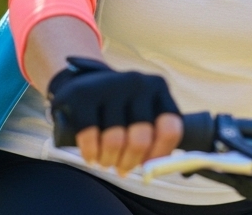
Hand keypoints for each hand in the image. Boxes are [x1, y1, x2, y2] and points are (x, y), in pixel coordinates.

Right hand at [47, 58, 182, 175]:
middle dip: (129, 162)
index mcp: (158, 88)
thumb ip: (156, 136)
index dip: (159, 154)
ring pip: (114, 142)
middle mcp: (137, 82)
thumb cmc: (120, 108)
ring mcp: (109, 85)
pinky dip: (90, 153)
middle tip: (122, 168)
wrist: (83, 83)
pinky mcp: (82, 94)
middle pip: (140, 140)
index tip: (147, 165)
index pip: (169, 130)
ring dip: (108, 160)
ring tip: (105, 160)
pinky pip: (89, 137)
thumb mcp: (144, 113)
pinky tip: (90, 154)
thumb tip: (157, 169)